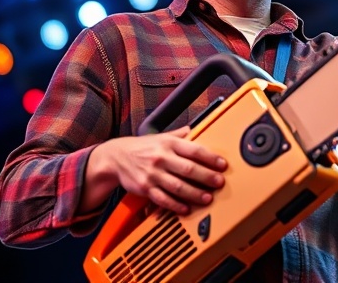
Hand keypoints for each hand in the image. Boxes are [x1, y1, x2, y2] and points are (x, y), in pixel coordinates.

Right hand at [90, 126, 226, 214]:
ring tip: (207, 198)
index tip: (222, 165)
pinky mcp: (145, 188)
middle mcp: (161, 158)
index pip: (194, 150)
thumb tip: (198, 129)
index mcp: (168, 144)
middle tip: (219, 183)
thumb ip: (180, 135)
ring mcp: (153, 174)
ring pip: (177, 186)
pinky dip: (175, 205)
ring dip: (194, 194)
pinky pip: (163, 199)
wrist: (115, 157)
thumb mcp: (161, 136)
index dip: (210, 158)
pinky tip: (186, 209)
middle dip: (206, 177)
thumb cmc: (142, 147)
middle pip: (188, 169)